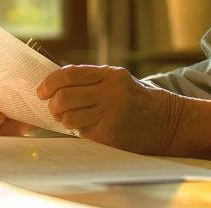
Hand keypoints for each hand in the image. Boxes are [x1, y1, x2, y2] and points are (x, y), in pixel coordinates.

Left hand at [37, 65, 210, 157]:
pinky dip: (79, 131)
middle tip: (53, 108)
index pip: (69, 75)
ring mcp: (111, 115)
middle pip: (64, 98)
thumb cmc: (137, 100)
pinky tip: (88, 128)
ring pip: (69, 117)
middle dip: (53, 105)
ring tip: (70, 119)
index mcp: (110, 75)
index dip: (50, 83)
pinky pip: (82, 133)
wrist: (169, 123)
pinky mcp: (111, 135)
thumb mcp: (117, 81)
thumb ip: (89, 80)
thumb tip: (53, 85)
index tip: (41, 91)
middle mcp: (111, 93)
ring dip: (64, 120)